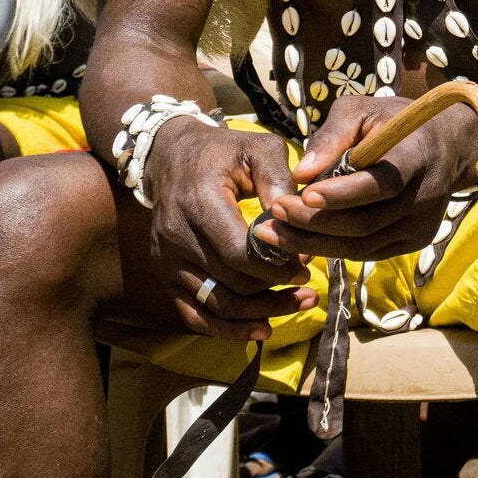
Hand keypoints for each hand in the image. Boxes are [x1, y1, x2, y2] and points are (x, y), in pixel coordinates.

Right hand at [141, 118, 317, 340]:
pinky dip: (227, 328)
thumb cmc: (224, 151)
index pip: (238, 251)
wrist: (173, 157)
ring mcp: (167, 260)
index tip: (307, 265)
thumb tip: (297, 214)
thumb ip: (279, 178)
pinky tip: (261, 330)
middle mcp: (176, 236)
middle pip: (231, 281)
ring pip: (215, 303)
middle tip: (310, 290)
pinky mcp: (166, 275)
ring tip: (298, 305)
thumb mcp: (257, 148)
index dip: (275, 264)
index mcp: (199, 202)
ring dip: (259, 313)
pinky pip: (194, 313)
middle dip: (275, 291)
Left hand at [254, 93, 477, 261]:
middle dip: (313, 223)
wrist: (448, 145)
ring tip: (274, 233)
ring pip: (363, 245)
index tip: (304, 193)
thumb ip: (332, 135)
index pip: (381, 184)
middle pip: (365, 223)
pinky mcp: (416, 240)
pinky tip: (303, 239)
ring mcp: (423, 223)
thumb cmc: (395, 121)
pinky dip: (333, 248)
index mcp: (416, 155)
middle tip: (273, 215)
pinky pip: (369, 252)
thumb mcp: (363, 110)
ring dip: (314, 243)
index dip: (342, 194)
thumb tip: (301, 174)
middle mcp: (425, 195)